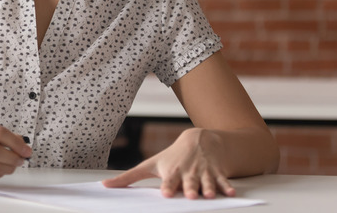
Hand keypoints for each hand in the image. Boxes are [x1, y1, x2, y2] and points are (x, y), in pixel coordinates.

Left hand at [102, 128, 235, 198]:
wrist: (199, 140)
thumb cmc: (171, 157)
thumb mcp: (150, 165)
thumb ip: (128, 177)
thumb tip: (104, 185)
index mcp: (172, 172)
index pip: (169, 181)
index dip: (168, 186)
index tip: (165, 193)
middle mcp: (188, 172)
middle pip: (188, 182)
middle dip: (190, 188)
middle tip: (191, 195)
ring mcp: (203, 172)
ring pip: (206, 182)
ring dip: (208, 188)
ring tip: (208, 195)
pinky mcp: (217, 173)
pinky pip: (224, 180)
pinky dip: (227, 186)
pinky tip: (232, 193)